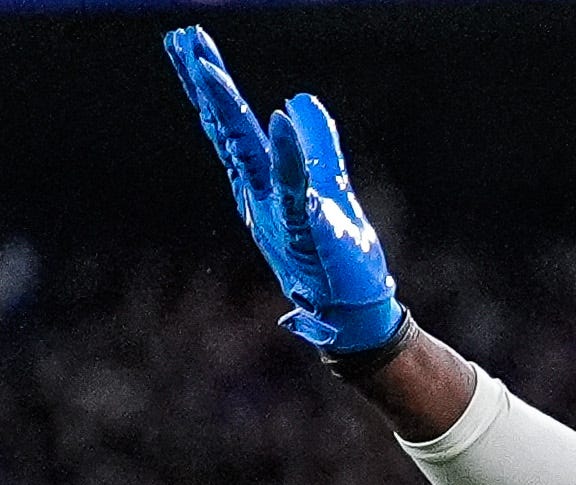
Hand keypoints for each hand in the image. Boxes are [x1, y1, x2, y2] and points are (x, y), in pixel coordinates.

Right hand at [167, 27, 406, 358]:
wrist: (353, 311)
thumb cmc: (337, 255)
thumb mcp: (326, 186)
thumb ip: (316, 145)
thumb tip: (300, 99)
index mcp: (260, 183)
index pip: (229, 125)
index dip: (211, 85)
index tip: (190, 44)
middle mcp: (259, 194)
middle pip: (226, 130)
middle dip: (205, 86)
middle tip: (182, 41)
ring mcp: (278, 211)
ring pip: (246, 152)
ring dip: (229, 110)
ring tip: (209, 69)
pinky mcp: (308, 229)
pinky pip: (294, 187)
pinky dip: (286, 155)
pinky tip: (278, 120)